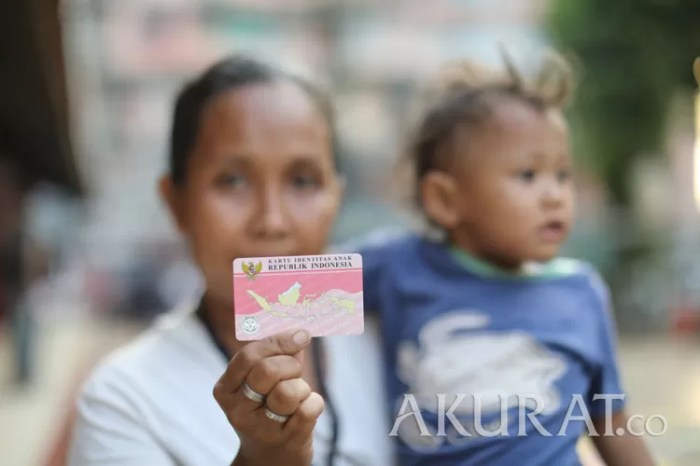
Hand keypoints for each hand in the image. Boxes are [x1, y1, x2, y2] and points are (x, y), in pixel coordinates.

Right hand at [213, 329, 322, 465]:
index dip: (278, 340)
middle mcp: (237, 411)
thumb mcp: (263, 380)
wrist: (271, 457)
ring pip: (289, 391)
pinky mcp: (286, 442)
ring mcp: (260, 429)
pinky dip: (314, 403)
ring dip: (302, 388)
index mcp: (225, 389)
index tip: (301, 334)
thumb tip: (298, 326)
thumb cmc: (269, 407)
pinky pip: (309, 408)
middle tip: (295, 371)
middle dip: (290, 365)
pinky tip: (305, 412)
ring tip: (296, 398)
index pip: (249, 355)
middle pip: (267, 371)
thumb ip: (278, 351)